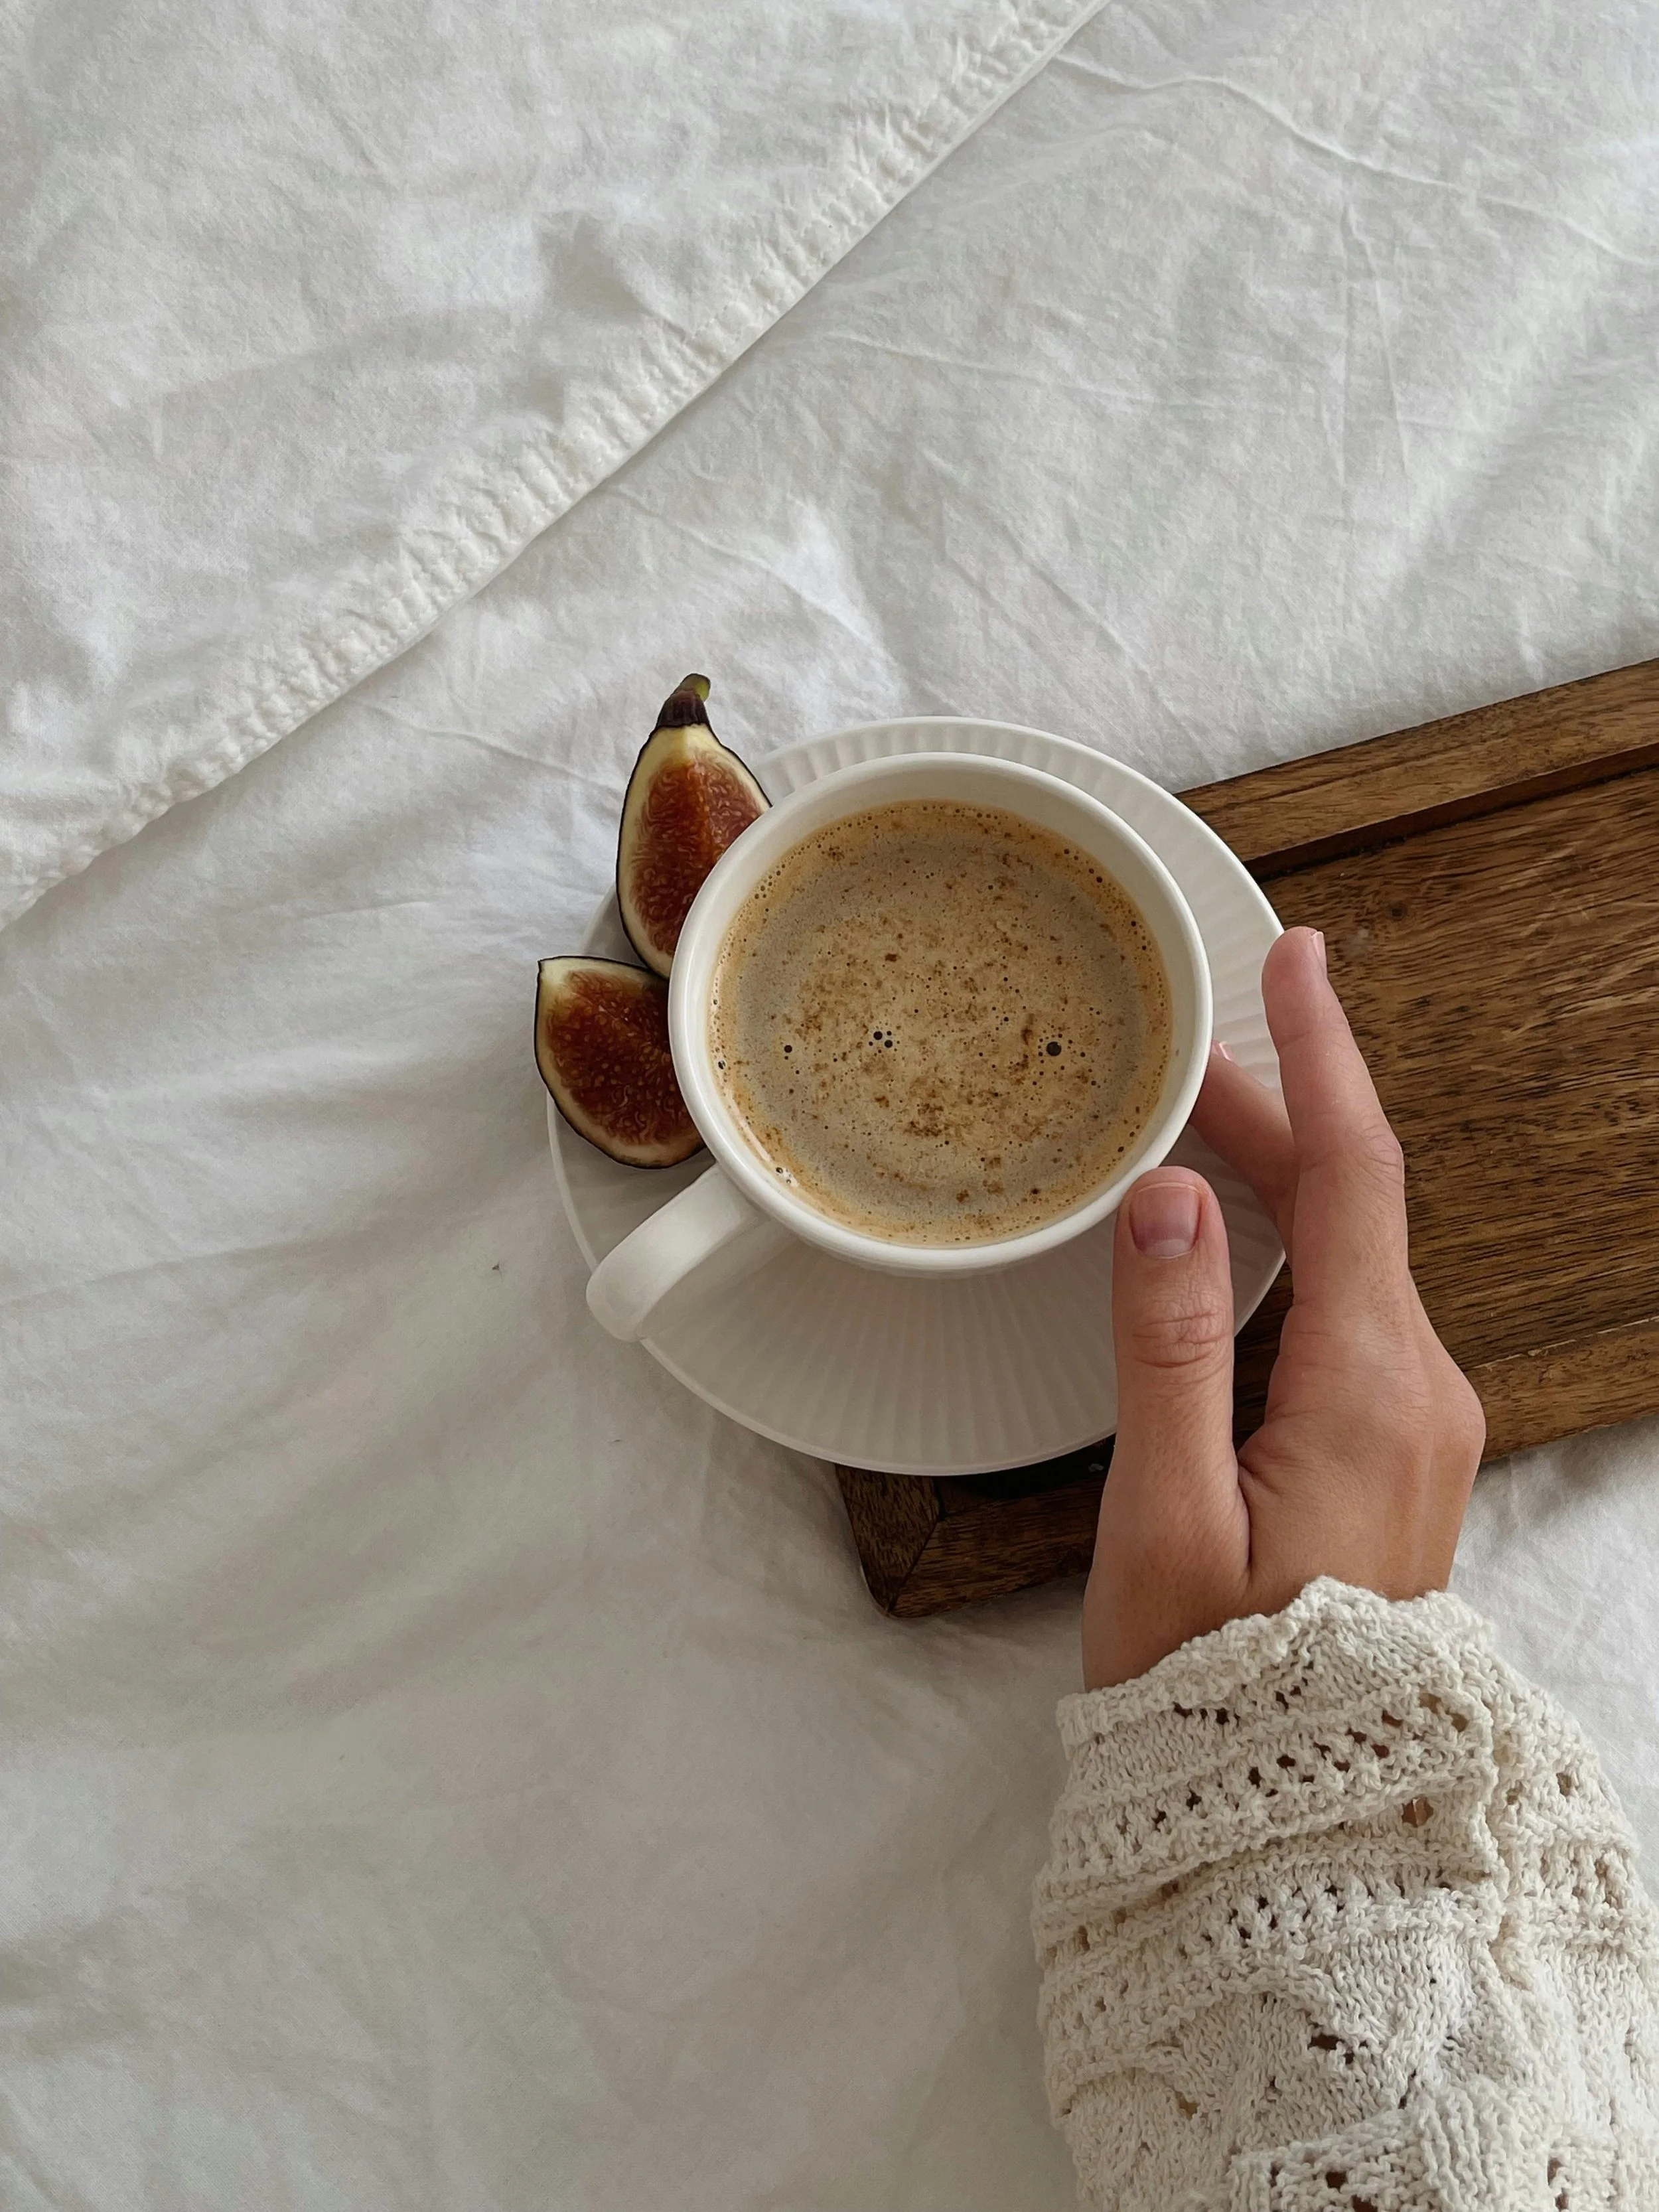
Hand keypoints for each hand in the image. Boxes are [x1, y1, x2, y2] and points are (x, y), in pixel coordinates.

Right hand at [1082, 926, 1484, 1690]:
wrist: (1295, 1810)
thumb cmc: (1216, 1682)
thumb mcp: (1163, 1518)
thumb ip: (1168, 1350)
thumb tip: (1170, 1199)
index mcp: (1370, 1391)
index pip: (1358, 1177)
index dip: (1322, 1057)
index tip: (1296, 961)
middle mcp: (1421, 1394)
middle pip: (1354, 1207)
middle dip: (1270, 1115)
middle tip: (1178, 1049)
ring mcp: (1417, 1427)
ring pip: (1349, 1259)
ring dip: (1272, 1185)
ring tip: (1186, 1128)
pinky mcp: (1393, 1456)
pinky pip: (1346, 1317)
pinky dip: (1287, 1254)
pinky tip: (1226, 1249)